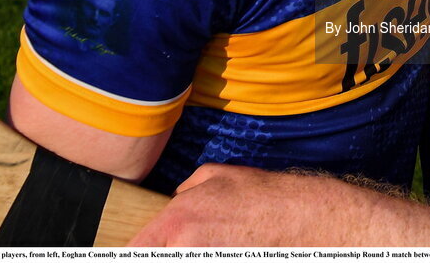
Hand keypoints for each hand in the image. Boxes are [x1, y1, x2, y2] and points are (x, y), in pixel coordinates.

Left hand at [128, 164, 360, 246]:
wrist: (303, 222)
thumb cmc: (263, 197)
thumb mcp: (217, 176)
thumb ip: (185, 191)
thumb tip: (173, 203)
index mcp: (177, 221)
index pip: (134, 249)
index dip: (132, 251)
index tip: (126, 252)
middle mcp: (184, 248)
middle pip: (155, 254)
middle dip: (164, 249)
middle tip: (193, 239)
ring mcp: (205, 261)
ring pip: (181, 257)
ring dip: (191, 250)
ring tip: (218, 240)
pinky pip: (204, 260)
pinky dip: (209, 253)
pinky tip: (227, 246)